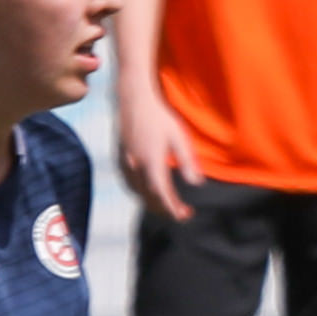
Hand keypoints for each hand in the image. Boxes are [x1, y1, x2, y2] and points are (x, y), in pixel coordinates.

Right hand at [123, 96, 202, 225]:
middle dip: (164, 208)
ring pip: (137, 191)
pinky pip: (129, 182)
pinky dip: (140, 192)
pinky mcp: (120, 157)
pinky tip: (148, 191)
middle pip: (148, 197)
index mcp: (151, 162)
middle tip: (181, 213)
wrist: (134, 99)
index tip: (185, 216)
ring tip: (167, 205)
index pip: (162, 194)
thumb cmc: (159, 117)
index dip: (173, 208)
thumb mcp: (179, 137)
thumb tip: (196, 183)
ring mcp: (125, 162)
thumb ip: (187, 161)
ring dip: (152, 202)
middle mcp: (136, 166)